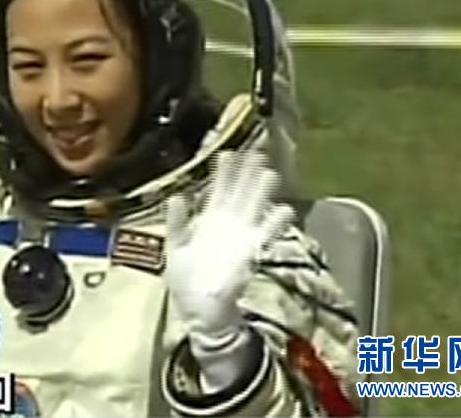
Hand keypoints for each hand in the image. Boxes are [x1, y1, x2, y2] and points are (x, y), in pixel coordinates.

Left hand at [164, 151, 294, 347]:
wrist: (198, 309)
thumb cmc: (184, 279)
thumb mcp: (174, 247)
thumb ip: (176, 222)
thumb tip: (177, 196)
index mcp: (208, 219)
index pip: (218, 188)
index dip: (224, 171)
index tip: (229, 152)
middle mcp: (227, 223)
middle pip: (240, 192)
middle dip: (248, 173)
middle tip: (258, 151)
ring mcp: (241, 236)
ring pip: (254, 207)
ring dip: (262, 192)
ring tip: (270, 173)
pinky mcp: (250, 252)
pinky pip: (265, 234)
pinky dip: (275, 223)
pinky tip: (286, 211)